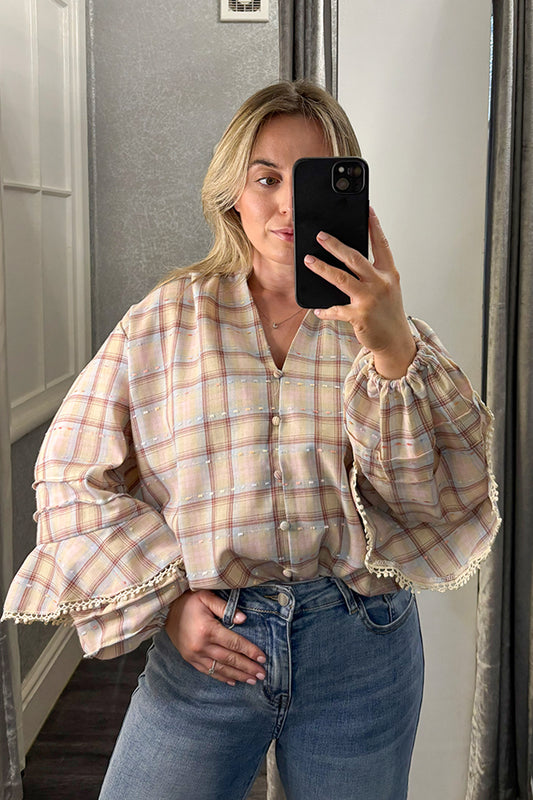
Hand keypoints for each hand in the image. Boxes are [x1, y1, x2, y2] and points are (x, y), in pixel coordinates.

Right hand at [164, 589, 266, 686]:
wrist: (165, 611)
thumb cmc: (189, 601)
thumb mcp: (206, 596)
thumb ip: (225, 607)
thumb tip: (243, 619)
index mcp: (208, 630)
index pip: (234, 643)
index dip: (250, 651)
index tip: (263, 658)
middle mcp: (201, 645)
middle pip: (230, 659)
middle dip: (248, 667)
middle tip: (262, 674)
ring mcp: (194, 655)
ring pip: (220, 668)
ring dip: (238, 675)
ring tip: (252, 680)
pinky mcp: (190, 659)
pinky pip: (208, 671)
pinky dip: (221, 677)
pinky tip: (232, 681)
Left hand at [304, 207, 416, 378]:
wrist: (395, 341)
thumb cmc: (388, 312)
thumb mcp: (387, 288)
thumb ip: (373, 273)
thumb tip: (348, 257)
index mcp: (389, 274)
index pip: (382, 245)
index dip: (374, 226)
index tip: (367, 209)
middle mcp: (381, 284)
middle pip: (355, 258)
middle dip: (335, 245)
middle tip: (320, 235)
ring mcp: (370, 299)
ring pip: (342, 279)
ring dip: (323, 268)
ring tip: (308, 260)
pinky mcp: (360, 316)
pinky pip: (337, 309)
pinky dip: (326, 310)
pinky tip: (317, 309)